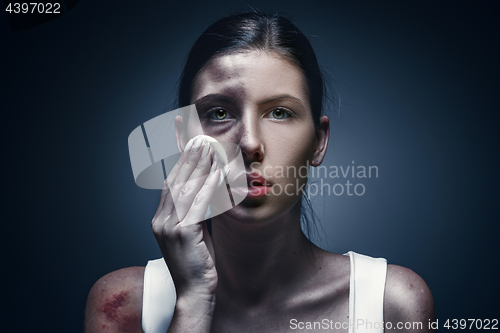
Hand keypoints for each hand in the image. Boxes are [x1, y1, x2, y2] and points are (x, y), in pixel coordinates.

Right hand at [152, 136, 219, 301]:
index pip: (169, 183)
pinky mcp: (182, 234)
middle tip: (200, 139)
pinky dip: (207, 186)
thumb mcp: (194, 233)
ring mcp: (168, 227)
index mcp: (160, 219)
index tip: (188, 144)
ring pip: (184, 188)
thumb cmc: (197, 263)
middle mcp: (160, 220)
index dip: (178, 162)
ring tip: (208, 148)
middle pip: (174, 181)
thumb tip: (208, 190)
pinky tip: (216, 172)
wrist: (194, 292)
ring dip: (198, 166)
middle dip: (188, 158)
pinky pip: (196, 203)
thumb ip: (196, 211)